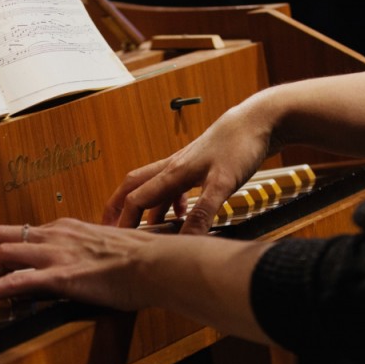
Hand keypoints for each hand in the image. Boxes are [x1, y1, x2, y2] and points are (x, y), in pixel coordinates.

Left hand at [0, 218, 156, 309]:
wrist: (156, 264)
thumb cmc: (142, 258)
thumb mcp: (108, 248)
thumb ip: (89, 253)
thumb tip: (86, 266)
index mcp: (67, 229)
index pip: (23, 233)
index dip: (0, 249)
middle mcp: (56, 235)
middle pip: (0, 236)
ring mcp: (56, 254)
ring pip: (1, 253)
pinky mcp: (60, 276)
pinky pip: (14, 282)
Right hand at [102, 102, 275, 233]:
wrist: (257, 121)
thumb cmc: (239, 147)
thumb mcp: (222, 185)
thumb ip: (203, 213)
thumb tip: (186, 241)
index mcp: (172, 173)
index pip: (136, 199)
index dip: (123, 221)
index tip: (116, 240)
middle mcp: (172, 167)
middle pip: (133, 187)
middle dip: (118, 207)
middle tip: (108, 226)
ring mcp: (183, 165)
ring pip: (153, 187)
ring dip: (145, 206)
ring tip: (143, 227)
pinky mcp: (196, 165)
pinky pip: (173, 185)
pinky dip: (169, 201)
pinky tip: (181, 213)